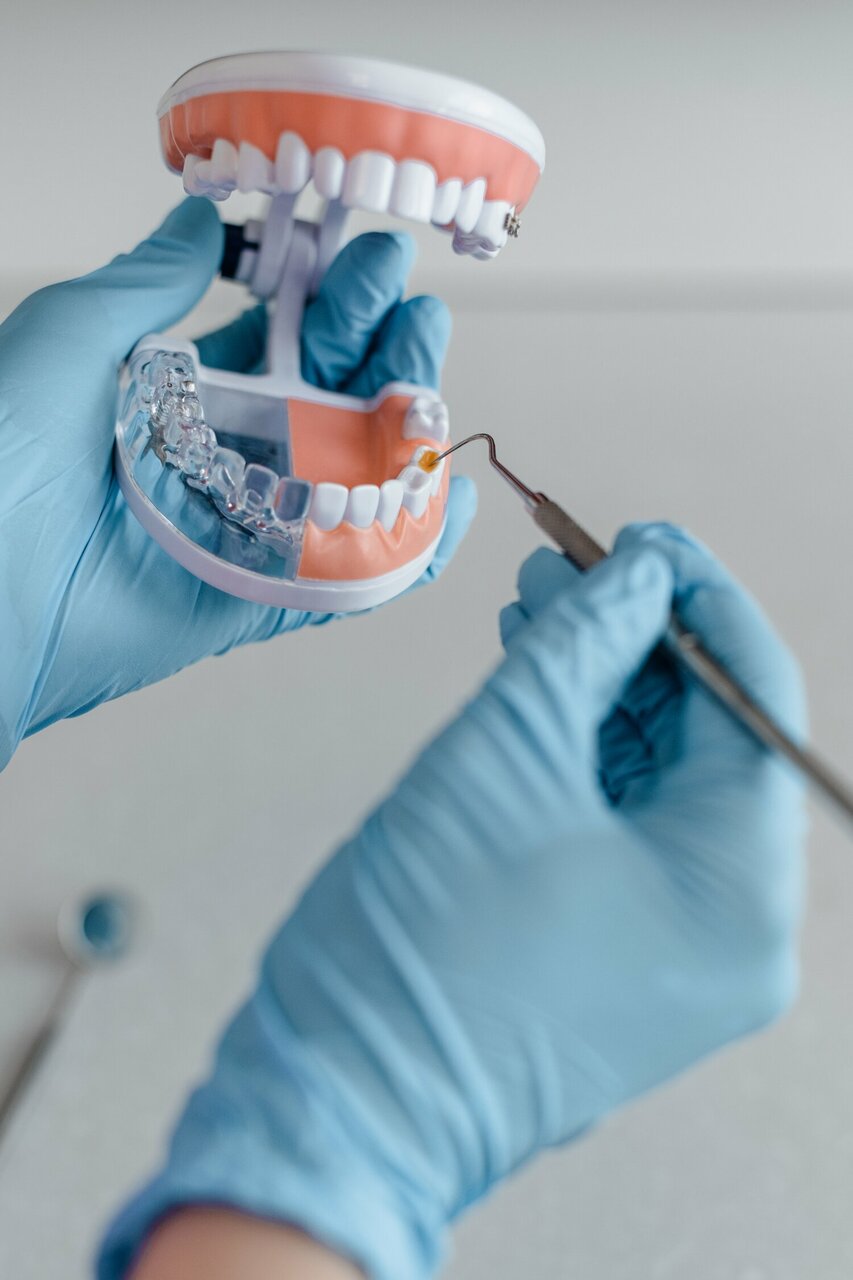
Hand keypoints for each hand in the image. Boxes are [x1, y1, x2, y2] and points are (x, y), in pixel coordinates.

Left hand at [0, 199, 475, 768]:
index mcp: (172, 392)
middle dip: (380, 353)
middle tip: (418, 313)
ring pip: (348, 479)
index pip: (276, 339)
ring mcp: (243, 528)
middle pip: (326, 403)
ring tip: (435, 387)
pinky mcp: (256, 599)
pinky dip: (407, 547)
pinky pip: (346, 574)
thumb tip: (202, 222)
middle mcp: (216, 456)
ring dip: (403, 433)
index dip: (328, 300)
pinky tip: (448, 502)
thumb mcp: (71, 336)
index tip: (368, 256)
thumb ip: (149, 283)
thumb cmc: (1, 456)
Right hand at [98, 524, 806, 1279]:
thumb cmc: (422, 946)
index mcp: (738, 886)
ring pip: (661, 781)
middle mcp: (736, 929)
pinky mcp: (625, 956)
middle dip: (637, 640)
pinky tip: (538, 686)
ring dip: (603, 690)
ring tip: (541, 610)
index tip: (645, 540)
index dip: (698, 600)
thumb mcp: (507, 752)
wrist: (343, 1101)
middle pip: (707, 739)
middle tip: (574, 565)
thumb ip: (585, 643)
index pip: (754, 700)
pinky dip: (584, 756)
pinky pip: (626, 830)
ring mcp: (682, 951)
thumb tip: (635, 575)